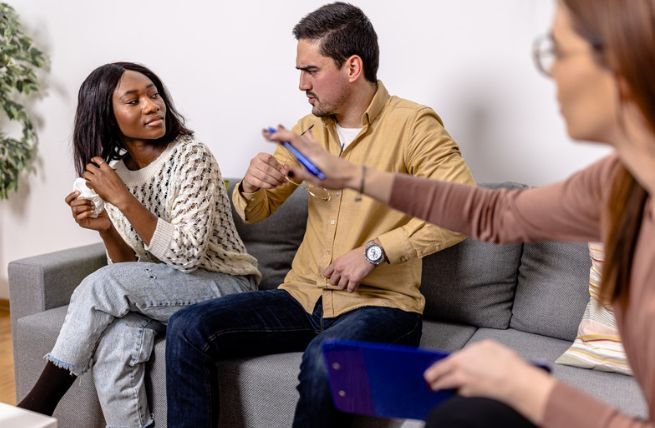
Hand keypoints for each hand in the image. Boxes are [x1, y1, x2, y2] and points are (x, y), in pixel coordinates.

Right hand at [65, 190, 111, 231]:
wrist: (107, 220)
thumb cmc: (101, 211)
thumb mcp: (96, 200)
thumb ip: (90, 194)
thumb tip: (88, 185)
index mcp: (78, 205)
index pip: (68, 200)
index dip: (71, 195)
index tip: (79, 192)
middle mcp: (76, 211)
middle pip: (72, 204)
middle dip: (82, 201)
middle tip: (92, 202)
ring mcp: (78, 217)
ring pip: (75, 209)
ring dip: (85, 207)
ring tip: (93, 207)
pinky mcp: (81, 223)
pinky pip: (79, 216)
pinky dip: (86, 213)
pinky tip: (93, 212)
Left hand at [82, 157, 130, 207]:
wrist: (119, 196)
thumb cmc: (120, 188)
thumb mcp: (116, 176)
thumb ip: (108, 172)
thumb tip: (104, 171)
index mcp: (107, 169)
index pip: (98, 159)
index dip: (94, 159)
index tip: (92, 160)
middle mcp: (101, 173)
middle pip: (89, 166)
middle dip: (89, 168)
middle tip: (90, 171)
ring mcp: (96, 179)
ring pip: (85, 173)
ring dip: (86, 175)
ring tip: (89, 178)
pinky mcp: (93, 186)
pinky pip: (86, 182)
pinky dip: (88, 183)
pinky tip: (91, 185)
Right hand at [242, 152, 287, 192]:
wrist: (253, 179)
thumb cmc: (264, 171)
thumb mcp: (273, 168)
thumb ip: (281, 168)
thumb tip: (287, 168)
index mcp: (260, 156)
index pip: (269, 158)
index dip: (277, 165)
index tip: (283, 172)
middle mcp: (254, 161)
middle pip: (268, 169)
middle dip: (278, 176)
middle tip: (283, 180)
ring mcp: (250, 170)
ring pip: (264, 177)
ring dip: (274, 181)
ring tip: (279, 184)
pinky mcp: (249, 178)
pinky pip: (260, 183)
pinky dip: (268, 185)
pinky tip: (273, 186)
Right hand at [262, 126, 360, 189]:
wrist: (352, 175)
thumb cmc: (336, 179)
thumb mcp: (317, 180)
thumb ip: (301, 174)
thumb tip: (286, 169)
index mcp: (311, 154)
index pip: (292, 140)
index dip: (280, 136)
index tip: (269, 136)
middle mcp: (313, 148)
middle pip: (293, 137)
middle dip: (279, 133)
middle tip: (265, 131)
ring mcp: (317, 148)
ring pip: (299, 137)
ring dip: (287, 133)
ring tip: (277, 128)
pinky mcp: (320, 150)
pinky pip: (307, 140)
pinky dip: (300, 135)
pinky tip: (303, 131)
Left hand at [323, 246, 375, 291]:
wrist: (369, 253)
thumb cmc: (358, 254)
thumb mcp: (345, 257)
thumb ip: (340, 264)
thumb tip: (337, 272)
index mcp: (336, 263)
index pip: (326, 274)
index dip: (330, 277)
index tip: (334, 278)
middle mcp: (339, 269)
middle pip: (332, 282)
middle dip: (337, 283)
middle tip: (342, 282)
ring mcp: (346, 275)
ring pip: (340, 287)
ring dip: (345, 286)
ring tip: (349, 284)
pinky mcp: (354, 279)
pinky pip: (350, 289)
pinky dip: (352, 289)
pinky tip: (355, 286)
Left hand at [424, 340, 554, 422]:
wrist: (515, 382)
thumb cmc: (508, 365)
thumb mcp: (491, 347)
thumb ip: (478, 350)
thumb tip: (473, 354)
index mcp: (467, 352)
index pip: (450, 358)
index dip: (442, 363)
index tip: (437, 366)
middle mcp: (461, 365)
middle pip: (441, 369)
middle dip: (433, 374)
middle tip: (428, 377)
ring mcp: (463, 380)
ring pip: (446, 382)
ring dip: (439, 385)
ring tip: (435, 386)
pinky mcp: (468, 393)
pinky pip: (458, 393)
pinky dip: (456, 393)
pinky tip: (454, 394)